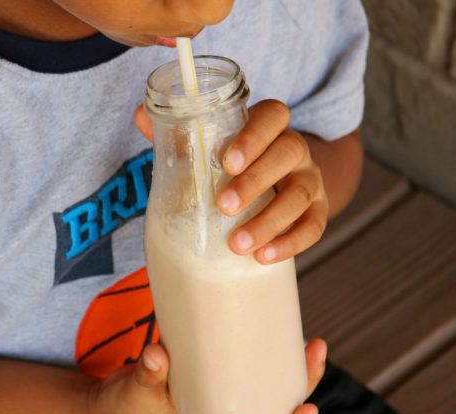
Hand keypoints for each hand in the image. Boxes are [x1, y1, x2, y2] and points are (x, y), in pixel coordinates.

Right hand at [88, 338, 325, 413]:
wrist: (111, 406)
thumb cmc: (128, 410)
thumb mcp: (137, 394)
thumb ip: (148, 374)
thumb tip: (157, 354)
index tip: (310, 411)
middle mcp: (225, 409)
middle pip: (276, 402)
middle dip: (302, 379)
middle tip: (316, 347)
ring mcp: (218, 389)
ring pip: (265, 380)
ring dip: (288, 361)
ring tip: (305, 335)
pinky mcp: (207, 368)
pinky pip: (240, 360)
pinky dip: (256, 345)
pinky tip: (264, 320)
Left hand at [134, 100, 328, 263]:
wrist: (281, 182)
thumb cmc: (235, 161)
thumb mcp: (211, 143)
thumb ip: (178, 130)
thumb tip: (139, 113)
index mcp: (269, 126)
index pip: (273, 116)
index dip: (254, 136)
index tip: (226, 161)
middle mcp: (295, 149)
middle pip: (289, 154)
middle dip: (255, 182)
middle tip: (223, 206)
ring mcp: (309, 180)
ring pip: (300, 196)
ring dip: (270, 221)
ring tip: (238, 244)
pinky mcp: (317, 211)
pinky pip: (313, 227)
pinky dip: (290, 244)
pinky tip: (263, 257)